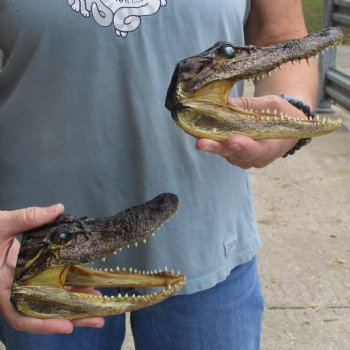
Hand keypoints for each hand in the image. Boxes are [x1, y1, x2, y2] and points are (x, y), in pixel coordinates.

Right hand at [0, 205, 104, 333]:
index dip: (42, 324)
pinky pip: (55, 285)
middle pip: (44, 312)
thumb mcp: (2, 225)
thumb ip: (27, 218)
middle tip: (98, 320)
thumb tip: (57, 209)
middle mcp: (16, 289)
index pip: (20, 314)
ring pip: (53, 300)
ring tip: (100, 304)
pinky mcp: (37, 274)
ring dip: (76, 304)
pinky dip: (71, 287)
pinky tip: (89, 286)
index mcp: (2, 287)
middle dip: (71, 318)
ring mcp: (28, 283)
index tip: (66, 325)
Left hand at [196, 95, 304, 168]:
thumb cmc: (281, 114)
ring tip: (199, 137)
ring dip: (212, 146)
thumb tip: (226, 103)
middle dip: (218, 148)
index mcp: (273, 146)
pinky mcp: (236, 156)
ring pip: (227, 154)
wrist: (285, 125)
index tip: (232, 140)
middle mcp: (258, 158)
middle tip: (201, 143)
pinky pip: (224, 151)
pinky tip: (202, 135)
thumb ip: (250, 106)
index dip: (244, 147)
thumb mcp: (271, 104)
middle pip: (236, 155)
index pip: (258, 150)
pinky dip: (214, 143)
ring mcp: (246, 159)